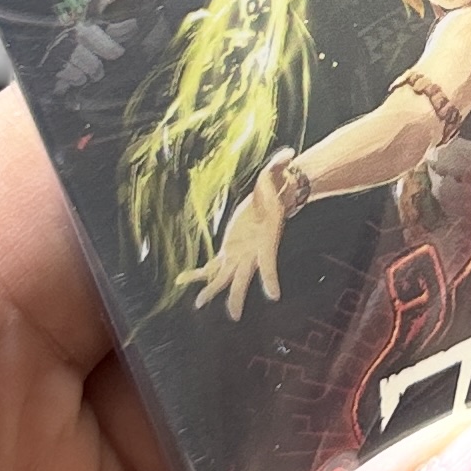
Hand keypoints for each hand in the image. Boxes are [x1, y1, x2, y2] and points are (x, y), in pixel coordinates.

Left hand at [192, 156, 293, 317]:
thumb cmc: (274, 189)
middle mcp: (252, 253)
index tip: (274, 296)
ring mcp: (239, 254)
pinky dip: (198, 274)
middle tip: (234, 315)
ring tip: (199, 303)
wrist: (275, 199)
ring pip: (225, 278)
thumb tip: (288, 154)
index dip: (270, 278)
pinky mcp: (229, 251)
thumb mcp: (275, 174)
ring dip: (212, 290)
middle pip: (244, 278)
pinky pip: (212, 267)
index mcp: (265, 240)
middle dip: (238, 296)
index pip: (268, 263)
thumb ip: (279, 165)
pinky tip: (182, 280)